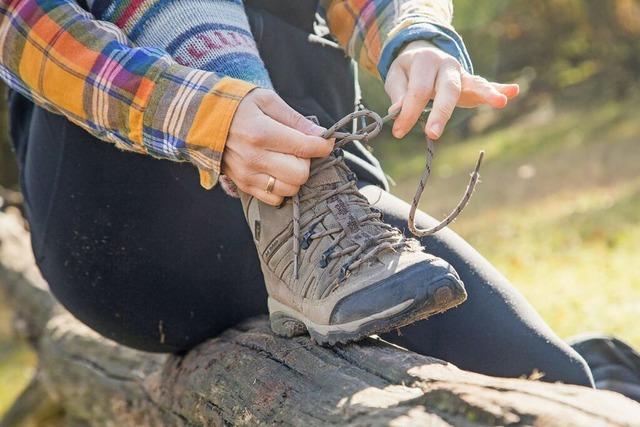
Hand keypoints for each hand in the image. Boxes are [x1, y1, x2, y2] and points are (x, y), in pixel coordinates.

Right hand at [223, 89, 333, 205]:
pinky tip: (276, 172)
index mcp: (262, 133)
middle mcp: (254, 158)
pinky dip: (281, 188)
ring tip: (286, 160)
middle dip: (306, 162)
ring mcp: (247, 175)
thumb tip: (321, 134)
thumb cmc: (237, 105)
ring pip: (290, 189)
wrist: (200, 119)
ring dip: (294, 176)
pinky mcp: (243, 186)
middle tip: (299, 150)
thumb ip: (295, 119)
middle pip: (300, 174)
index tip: (325, 142)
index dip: (322, 146)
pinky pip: (274, 199)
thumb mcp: (266, 100)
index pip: (305, 147)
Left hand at [384, 40, 519, 139]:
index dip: (408, 113)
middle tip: (432, 134)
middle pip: (447, 89)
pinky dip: (500, 89)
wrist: (422, 53)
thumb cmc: (408, 70)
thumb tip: (398, 110)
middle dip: (441, 112)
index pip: (417, 90)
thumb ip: (398, 93)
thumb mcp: (396, 76)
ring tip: (500, 103)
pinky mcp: (470, 82)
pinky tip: (513, 91)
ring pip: (473, 84)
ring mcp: (461, 73)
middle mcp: (447, 65)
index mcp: (426, 61)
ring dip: (487, 93)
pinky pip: (485, 85)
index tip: (398, 132)